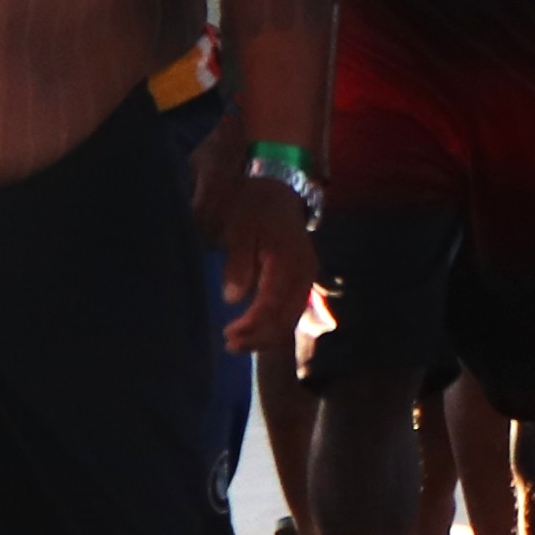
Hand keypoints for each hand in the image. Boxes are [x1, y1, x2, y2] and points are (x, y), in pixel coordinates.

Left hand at [201, 159, 313, 359]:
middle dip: (259, 338)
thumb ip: (238, 261)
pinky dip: (274, 324)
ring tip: (239, 342)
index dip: (252, 326)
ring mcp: (306, 276)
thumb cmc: (254, 208)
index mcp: (288, 261)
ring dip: (266, 335)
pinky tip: (255, 328)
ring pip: (291, 318)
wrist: (277, 189)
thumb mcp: (240, 227)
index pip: (272, 305)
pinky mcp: (302, 278)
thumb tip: (233, 298)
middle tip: (230, 345)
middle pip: (286, 319)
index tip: (228, 335)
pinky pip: (292, 309)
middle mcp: (303, 273)